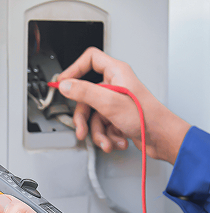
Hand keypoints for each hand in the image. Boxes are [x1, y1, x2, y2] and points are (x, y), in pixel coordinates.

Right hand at [58, 47, 189, 163]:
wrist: (161, 138)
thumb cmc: (146, 117)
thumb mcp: (110, 103)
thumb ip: (84, 92)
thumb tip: (65, 85)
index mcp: (116, 73)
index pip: (90, 60)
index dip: (74, 69)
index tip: (63, 83)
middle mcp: (115, 85)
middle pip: (86, 96)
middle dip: (84, 118)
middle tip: (82, 128)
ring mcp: (115, 102)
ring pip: (93, 115)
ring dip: (98, 132)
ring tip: (106, 140)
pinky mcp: (117, 117)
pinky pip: (102, 125)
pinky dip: (107, 136)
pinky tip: (115, 140)